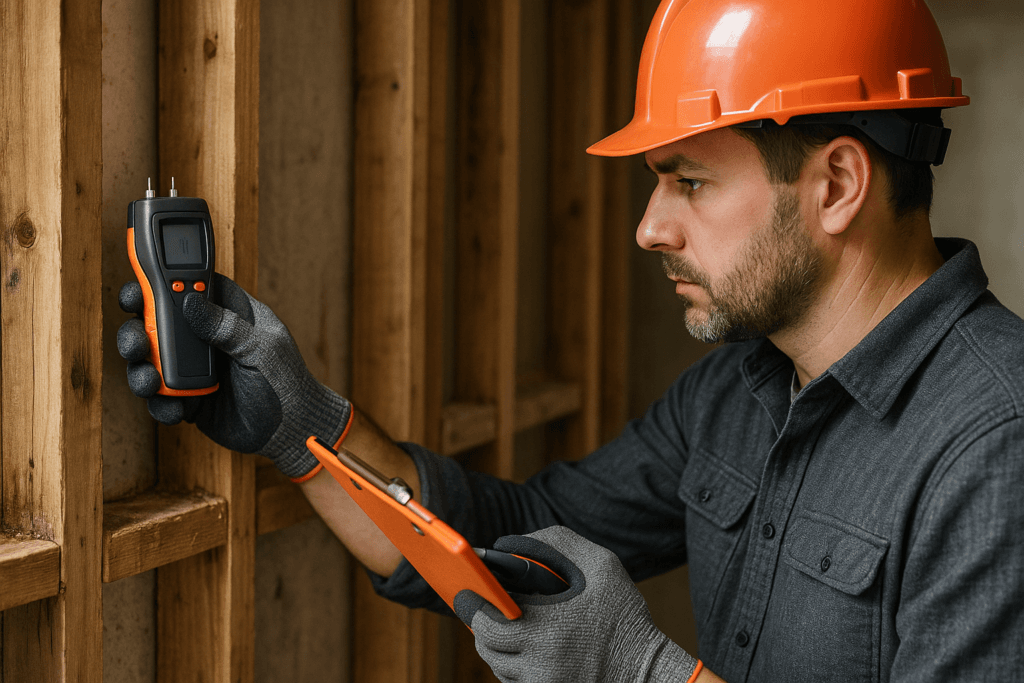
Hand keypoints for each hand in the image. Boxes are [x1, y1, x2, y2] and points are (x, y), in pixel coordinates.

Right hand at [116, 273, 350, 478]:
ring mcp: (193, 368)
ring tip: (148, 380)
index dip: (159, 281)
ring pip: (150, 360)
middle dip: (137, 328)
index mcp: (227, 314)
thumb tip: (192, 302)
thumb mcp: (263, 348)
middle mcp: (204, 337)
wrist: (291, 431)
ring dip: (140, 368)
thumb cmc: (287, 381)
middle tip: (136, 341)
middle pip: (157, 322)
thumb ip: (228, 327)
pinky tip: (176, 408)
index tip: (139, 284)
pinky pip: (160, 396)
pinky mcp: (187, 397)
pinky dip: (160, 402)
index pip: (188, 287)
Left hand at [454, 526, 700, 682]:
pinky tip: (528, 646)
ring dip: (498, 646)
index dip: (472, 607)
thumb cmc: (625, 615)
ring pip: (498, 668)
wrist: (650, 671)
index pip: (486, 623)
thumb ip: (554, 544)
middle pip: (487, 647)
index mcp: (546, 631)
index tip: (465, 592)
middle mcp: (538, 666)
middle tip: (488, 606)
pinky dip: (515, 665)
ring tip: (509, 623)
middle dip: (484, 625)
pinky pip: (515, 682)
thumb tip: (507, 544)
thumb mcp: (601, 565)